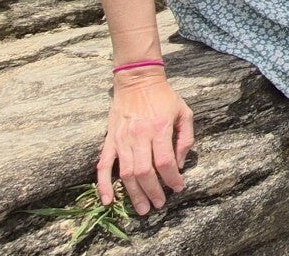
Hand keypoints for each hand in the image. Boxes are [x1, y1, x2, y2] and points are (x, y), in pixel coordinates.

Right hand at [96, 67, 194, 214]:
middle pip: (144, 172)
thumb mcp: (184, 113)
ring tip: (142, 209)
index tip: (178, 188)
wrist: (137, 80)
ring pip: (126, 173)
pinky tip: (108, 200)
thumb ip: (186, 139)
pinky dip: (104, 185)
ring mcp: (122, 140)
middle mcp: (139, 136)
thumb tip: (180, 163)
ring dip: (134, 194)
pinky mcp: (110, 140)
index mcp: (160, 129)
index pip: (165, 162)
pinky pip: (103, 165)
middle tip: (159, 205)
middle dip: (153, 192)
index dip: (172, 179)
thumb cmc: (164, 97)